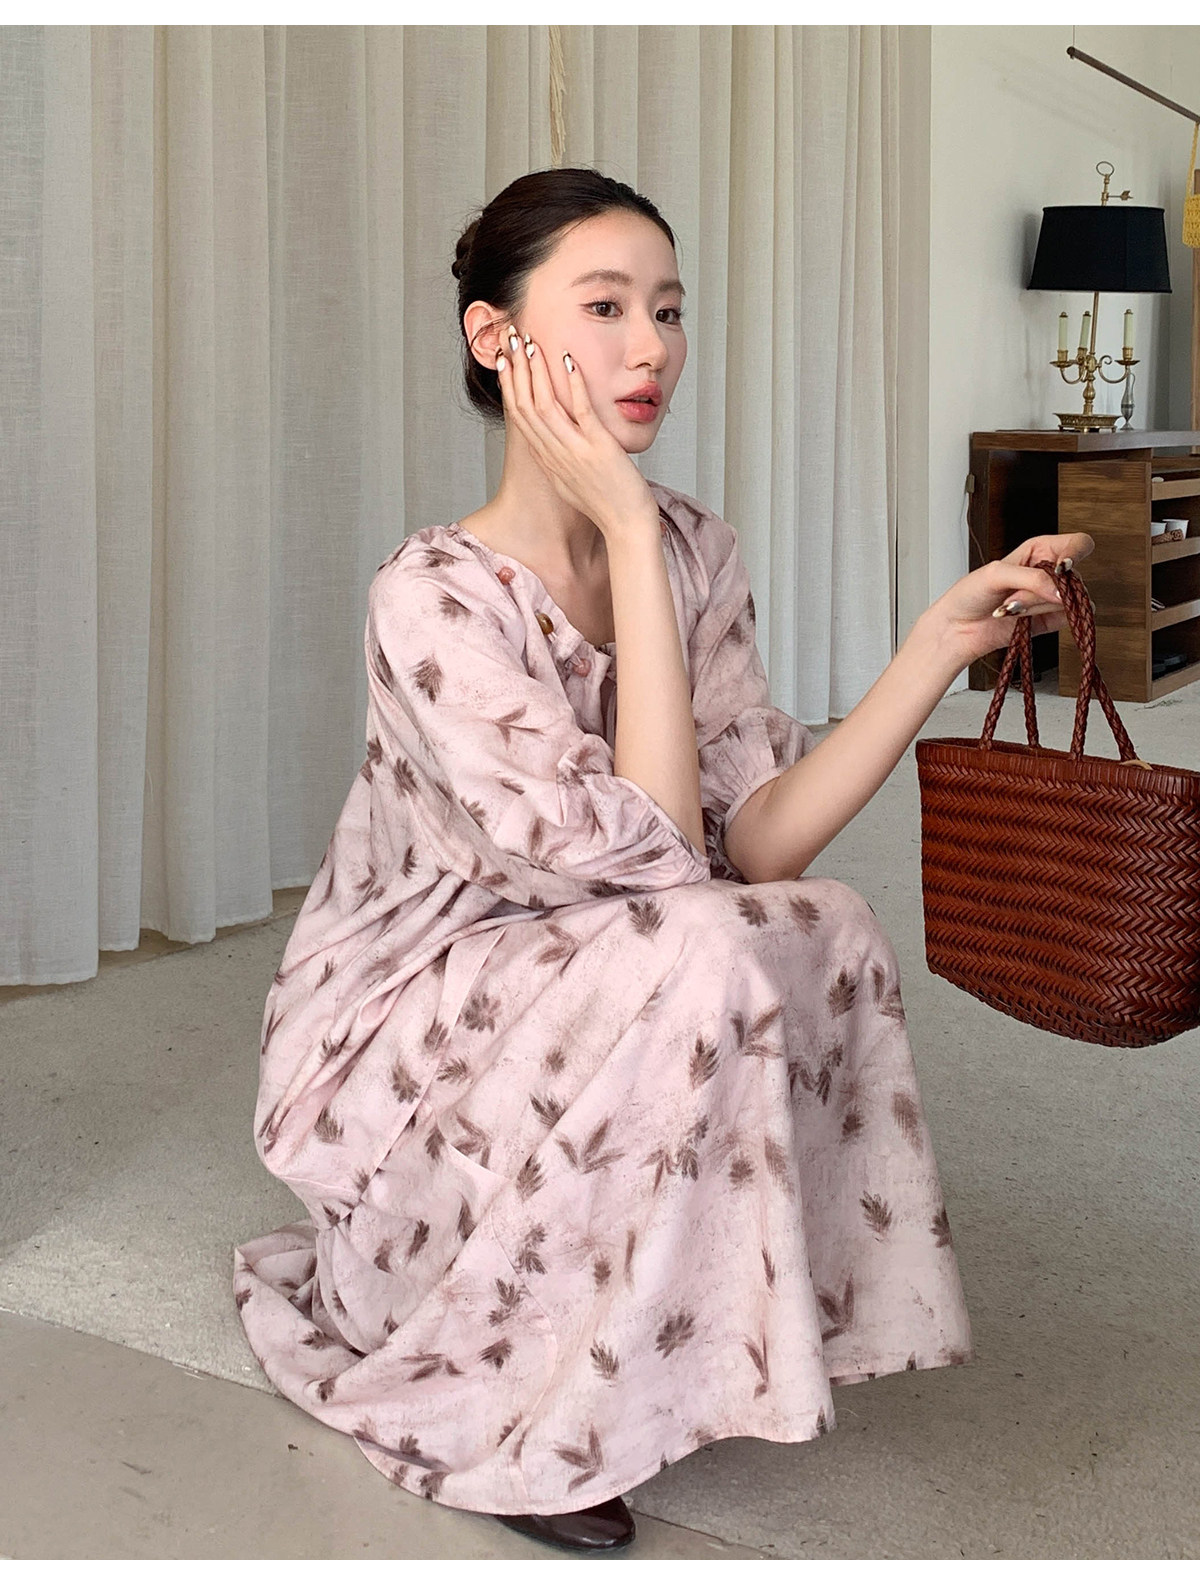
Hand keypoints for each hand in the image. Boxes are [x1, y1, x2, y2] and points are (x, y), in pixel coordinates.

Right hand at [494, 323, 657, 541]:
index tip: (505, 361)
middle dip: (516, 370)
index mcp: (547, 460)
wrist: (626, 527)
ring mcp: (574, 451)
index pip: (519, 417)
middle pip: (525, 406)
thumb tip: (554, 446)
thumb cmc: (607, 506)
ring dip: (536, 371)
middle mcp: (555, 454)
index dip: (509, 386)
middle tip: (510, 340)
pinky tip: (569, 361)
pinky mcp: (597, 448)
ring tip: (531, 343)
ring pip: (546, 405)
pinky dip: (573, 384)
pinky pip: (581, 411)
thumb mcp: (573, 482)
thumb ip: (561, 461)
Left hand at [930, 531, 1095, 667]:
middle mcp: (1050, 571)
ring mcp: (1052, 596)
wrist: (958, 627)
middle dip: (1040, 591)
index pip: (1078, 544)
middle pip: (1072, 578)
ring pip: (1069, 600)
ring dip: (1035, 607)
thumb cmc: (971, 593)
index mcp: (1040, 549)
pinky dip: (1046, 619)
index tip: (1061, 568)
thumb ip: (1032, 579)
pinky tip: (1021, 620)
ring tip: (1009, 608)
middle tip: (1013, 597)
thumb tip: (1063, 592)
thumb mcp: (996, 574)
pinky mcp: (1051, 620)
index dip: (1075, 553)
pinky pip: (1068, 619)